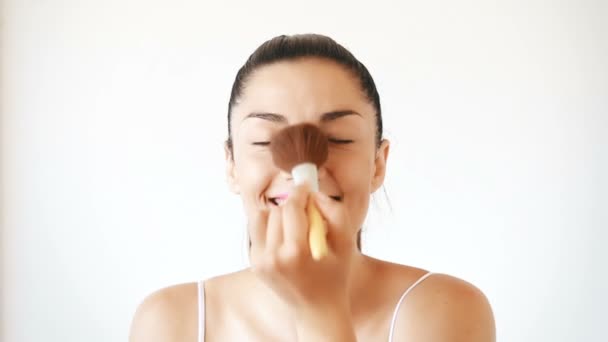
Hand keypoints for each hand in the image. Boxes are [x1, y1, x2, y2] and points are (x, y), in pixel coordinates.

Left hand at [248, 183, 356, 315]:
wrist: (317, 309)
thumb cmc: (335, 275)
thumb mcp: (346, 243)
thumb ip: (334, 212)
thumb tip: (313, 194)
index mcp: (296, 252)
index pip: (291, 207)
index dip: (300, 192)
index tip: (306, 187)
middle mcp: (273, 257)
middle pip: (277, 211)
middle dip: (292, 207)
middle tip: (308, 215)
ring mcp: (260, 261)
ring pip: (262, 218)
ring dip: (278, 216)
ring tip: (294, 227)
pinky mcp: (254, 263)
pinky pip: (257, 231)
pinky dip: (270, 228)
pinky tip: (285, 238)